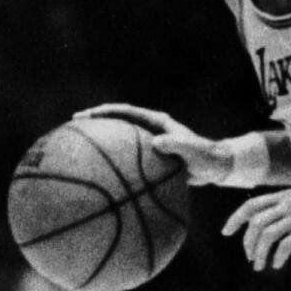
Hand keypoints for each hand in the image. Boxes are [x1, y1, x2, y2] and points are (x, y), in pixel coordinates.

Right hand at [73, 103, 229, 184]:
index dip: (103, 113)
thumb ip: (177, 145)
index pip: (125, 112)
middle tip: (73, 126)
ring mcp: (150, 141)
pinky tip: (104, 178)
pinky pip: (130, 158)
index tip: (84, 117)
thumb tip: (156, 143)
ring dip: (103, 143)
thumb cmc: (206, 158)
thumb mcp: (192, 150)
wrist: (217, 166)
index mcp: (157, 122)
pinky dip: (117, 164)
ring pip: (121, 139)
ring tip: (81, 150)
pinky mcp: (152, 157)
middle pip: (117, 122)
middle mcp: (151, 128)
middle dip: (96, 123)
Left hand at [222, 190, 290, 270]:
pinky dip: (277, 256)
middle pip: (256, 222)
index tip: (226, 233)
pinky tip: (277, 265)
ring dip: (260, 254)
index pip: (252, 205)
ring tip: (261, 267)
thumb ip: (289, 213)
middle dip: (248, 243)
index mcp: (287, 195)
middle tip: (251, 259)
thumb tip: (269, 229)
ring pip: (268, 234)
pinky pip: (286, 244)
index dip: (235, 219)